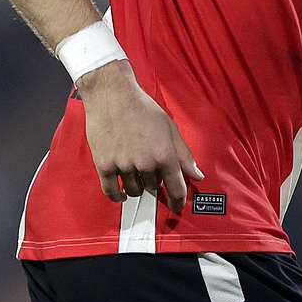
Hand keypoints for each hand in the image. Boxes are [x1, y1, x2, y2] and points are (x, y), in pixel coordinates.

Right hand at [75, 60, 203, 211]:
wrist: (112, 95)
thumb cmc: (142, 108)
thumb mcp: (170, 128)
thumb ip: (184, 154)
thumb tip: (197, 174)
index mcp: (165, 154)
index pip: (177, 189)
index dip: (179, 201)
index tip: (177, 206)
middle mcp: (145, 163)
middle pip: (153, 188)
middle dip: (153, 180)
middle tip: (148, 166)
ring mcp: (124, 165)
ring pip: (134, 190)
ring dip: (136, 185)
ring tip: (134, 170)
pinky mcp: (104, 165)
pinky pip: (111, 191)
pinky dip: (117, 196)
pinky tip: (121, 193)